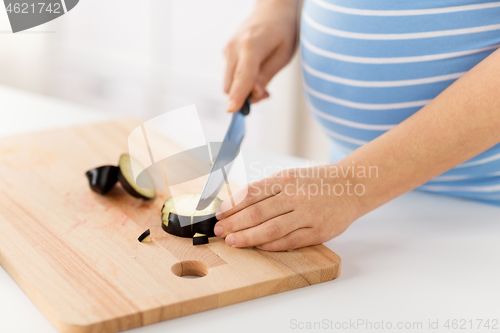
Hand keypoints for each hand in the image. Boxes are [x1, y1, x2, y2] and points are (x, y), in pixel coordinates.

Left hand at [214, 166, 364, 250]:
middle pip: (257, 212)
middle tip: (219, 231)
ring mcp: (308, 215)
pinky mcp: (318, 232)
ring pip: (271, 229)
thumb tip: (236, 204)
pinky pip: (289, 241)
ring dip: (247, 237)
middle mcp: (296, 195)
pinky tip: (257, 246)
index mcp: (286, 179)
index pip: (251, 193)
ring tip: (232, 241)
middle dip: (234, 223)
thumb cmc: (316, 182)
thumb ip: (267, 190)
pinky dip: (270, 245)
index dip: (231, 206)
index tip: (218, 215)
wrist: (352, 186)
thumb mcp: (290, 176)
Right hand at [224, 0, 298, 111]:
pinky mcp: (226, 51)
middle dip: (245, 96)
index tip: (231, 110)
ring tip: (262, 79)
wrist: (271, 8)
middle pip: (230, 85)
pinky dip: (240, 80)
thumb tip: (254, 95)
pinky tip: (255, 70)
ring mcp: (227, 49)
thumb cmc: (282, 30)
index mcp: (250, 46)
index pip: (243, 77)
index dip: (238, 95)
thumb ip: (267, 75)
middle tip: (266, 92)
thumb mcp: (283, 55)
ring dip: (243, 89)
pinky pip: (230, 74)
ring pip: (229, 82)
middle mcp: (234, 47)